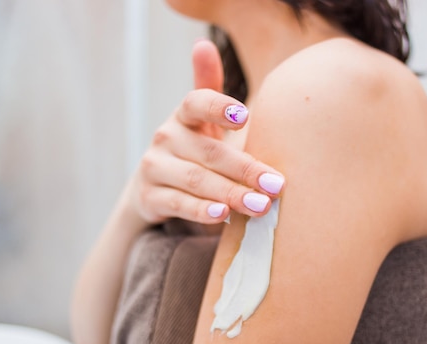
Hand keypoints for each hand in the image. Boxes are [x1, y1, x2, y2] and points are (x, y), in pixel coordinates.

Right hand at [126, 40, 284, 225]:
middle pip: (208, 152)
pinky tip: (224, 215)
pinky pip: (179, 204)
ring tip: (260, 205)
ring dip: (230, 193)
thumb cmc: (192, 149)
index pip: (197, 102)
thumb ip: (209, 87)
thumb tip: (203, 44)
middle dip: (245, 169)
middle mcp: (166, 138)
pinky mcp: (151, 196)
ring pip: (196, 180)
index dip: (219, 107)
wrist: (154, 186)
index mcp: (183, 116)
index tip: (245, 116)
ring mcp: (155, 168)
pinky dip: (202, 211)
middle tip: (276, 184)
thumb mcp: (201, 121)